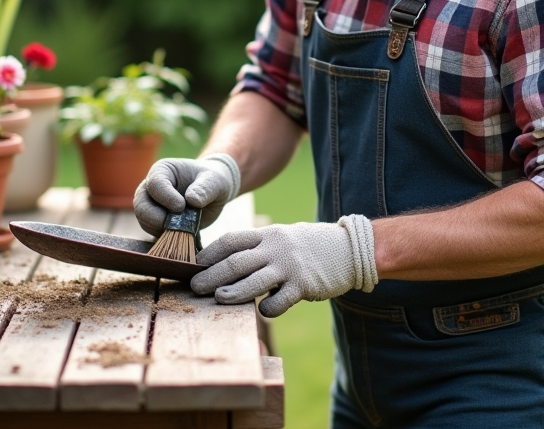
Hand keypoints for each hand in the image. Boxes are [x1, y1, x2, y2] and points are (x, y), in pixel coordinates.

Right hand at [133, 153, 240, 235]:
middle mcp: (151, 187)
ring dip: (160, 229)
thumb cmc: (212, 181)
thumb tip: (191, 200)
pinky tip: (180, 234)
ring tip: (181, 228)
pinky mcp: (156, 222)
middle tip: (175, 224)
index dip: (166, 198)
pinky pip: (152, 232)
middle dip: (156, 217)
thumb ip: (205, 188)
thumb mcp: (214, 180)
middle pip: (141, 204)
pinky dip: (164, 236)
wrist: (213, 194)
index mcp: (163, 171)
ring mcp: (151, 205)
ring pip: (144, 220)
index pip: (154, 184)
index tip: (182, 206)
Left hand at [190, 215, 377, 317]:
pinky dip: (268, 308)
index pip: (231, 240)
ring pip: (254, 280)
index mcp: (268, 234)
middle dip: (212, 275)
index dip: (210, 253)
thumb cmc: (310, 247)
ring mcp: (289, 266)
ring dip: (233, 291)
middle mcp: (276, 248)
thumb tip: (227, 263)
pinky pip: (279, 300)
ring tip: (217, 299)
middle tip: (194, 286)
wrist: (349, 249)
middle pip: (236, 261)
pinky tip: (263, 310)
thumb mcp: (283, 238)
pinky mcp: (304, 284)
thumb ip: (260, 247)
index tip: (193, 265)